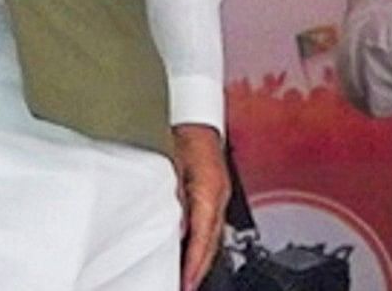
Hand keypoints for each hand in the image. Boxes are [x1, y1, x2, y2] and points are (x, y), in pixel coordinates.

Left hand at [172, 123, 228, 287]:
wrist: (196, 117)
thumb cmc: (183, 137)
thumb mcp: (172, 167)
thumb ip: (175, 197)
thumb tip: (175, 225)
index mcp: (209, 192)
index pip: (203, 236)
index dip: (194, 262)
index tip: (186, 280)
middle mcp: (218, 197)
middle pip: (211, 242)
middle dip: (199, 267)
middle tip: (186, 285)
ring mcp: (219, 196)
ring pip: (212, 235)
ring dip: (201, 256)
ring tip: (188, 275)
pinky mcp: (215, 193)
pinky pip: (210, 224)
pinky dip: (202, 241)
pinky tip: (192, 250)